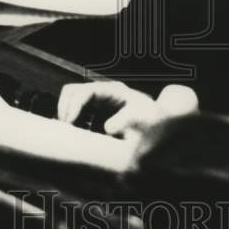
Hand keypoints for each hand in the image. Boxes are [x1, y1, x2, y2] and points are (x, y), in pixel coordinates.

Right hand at [56, 80, 197, 137]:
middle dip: (65, 109)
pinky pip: (77, 113)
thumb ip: (127, 122)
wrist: (163, 123)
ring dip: (67, 116)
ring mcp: (99, 102)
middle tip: (65, 131)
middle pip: (73, 91)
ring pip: (72, 101)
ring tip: (69, 135)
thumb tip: (107, 128)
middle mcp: (104, 93)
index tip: (69, 123)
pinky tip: (77, 137)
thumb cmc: (154, 121)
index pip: (86, 91)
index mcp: (114, 91)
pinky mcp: (97, 113)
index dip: (75, 105)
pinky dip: (73, 123)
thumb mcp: (144, 120)